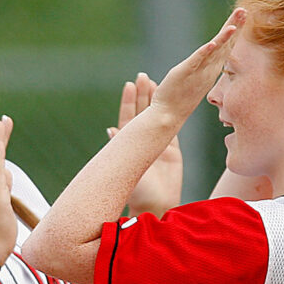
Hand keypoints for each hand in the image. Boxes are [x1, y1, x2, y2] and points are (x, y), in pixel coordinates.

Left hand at [108, 73, 181, 217]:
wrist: (156, 207)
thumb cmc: (137, 192)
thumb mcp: (124, 168)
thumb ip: (118, 149)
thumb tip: (110, 129)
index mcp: (128, 145)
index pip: (128, 117)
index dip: (129, 100)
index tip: (130, 84)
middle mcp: (142, 143)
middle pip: (142, 113)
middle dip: (142, 95)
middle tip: (143, 76)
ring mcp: (157, 146)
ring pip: (156, 119)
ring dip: (155, 102)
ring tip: (156, 83)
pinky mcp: (173, 153)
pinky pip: (172, 130)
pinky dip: (171, 117)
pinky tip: (171, 104)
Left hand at [151, 7, 245, 121]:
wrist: (167, 115)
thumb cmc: (177, 98)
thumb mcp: (193, 78)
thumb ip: (199, 67)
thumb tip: (203, 57)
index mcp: (210, 70)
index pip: (225, 47)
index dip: (234, 32)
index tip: (242, 16)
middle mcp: (207, 70)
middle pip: (224, 45)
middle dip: (235, 27)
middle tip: (245, 10)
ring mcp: (198, 72)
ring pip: (214, 51)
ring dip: (224, 37)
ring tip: (233, 24)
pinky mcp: (184, 73)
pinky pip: (196, 61)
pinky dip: (205, 52)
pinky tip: (212, 43)